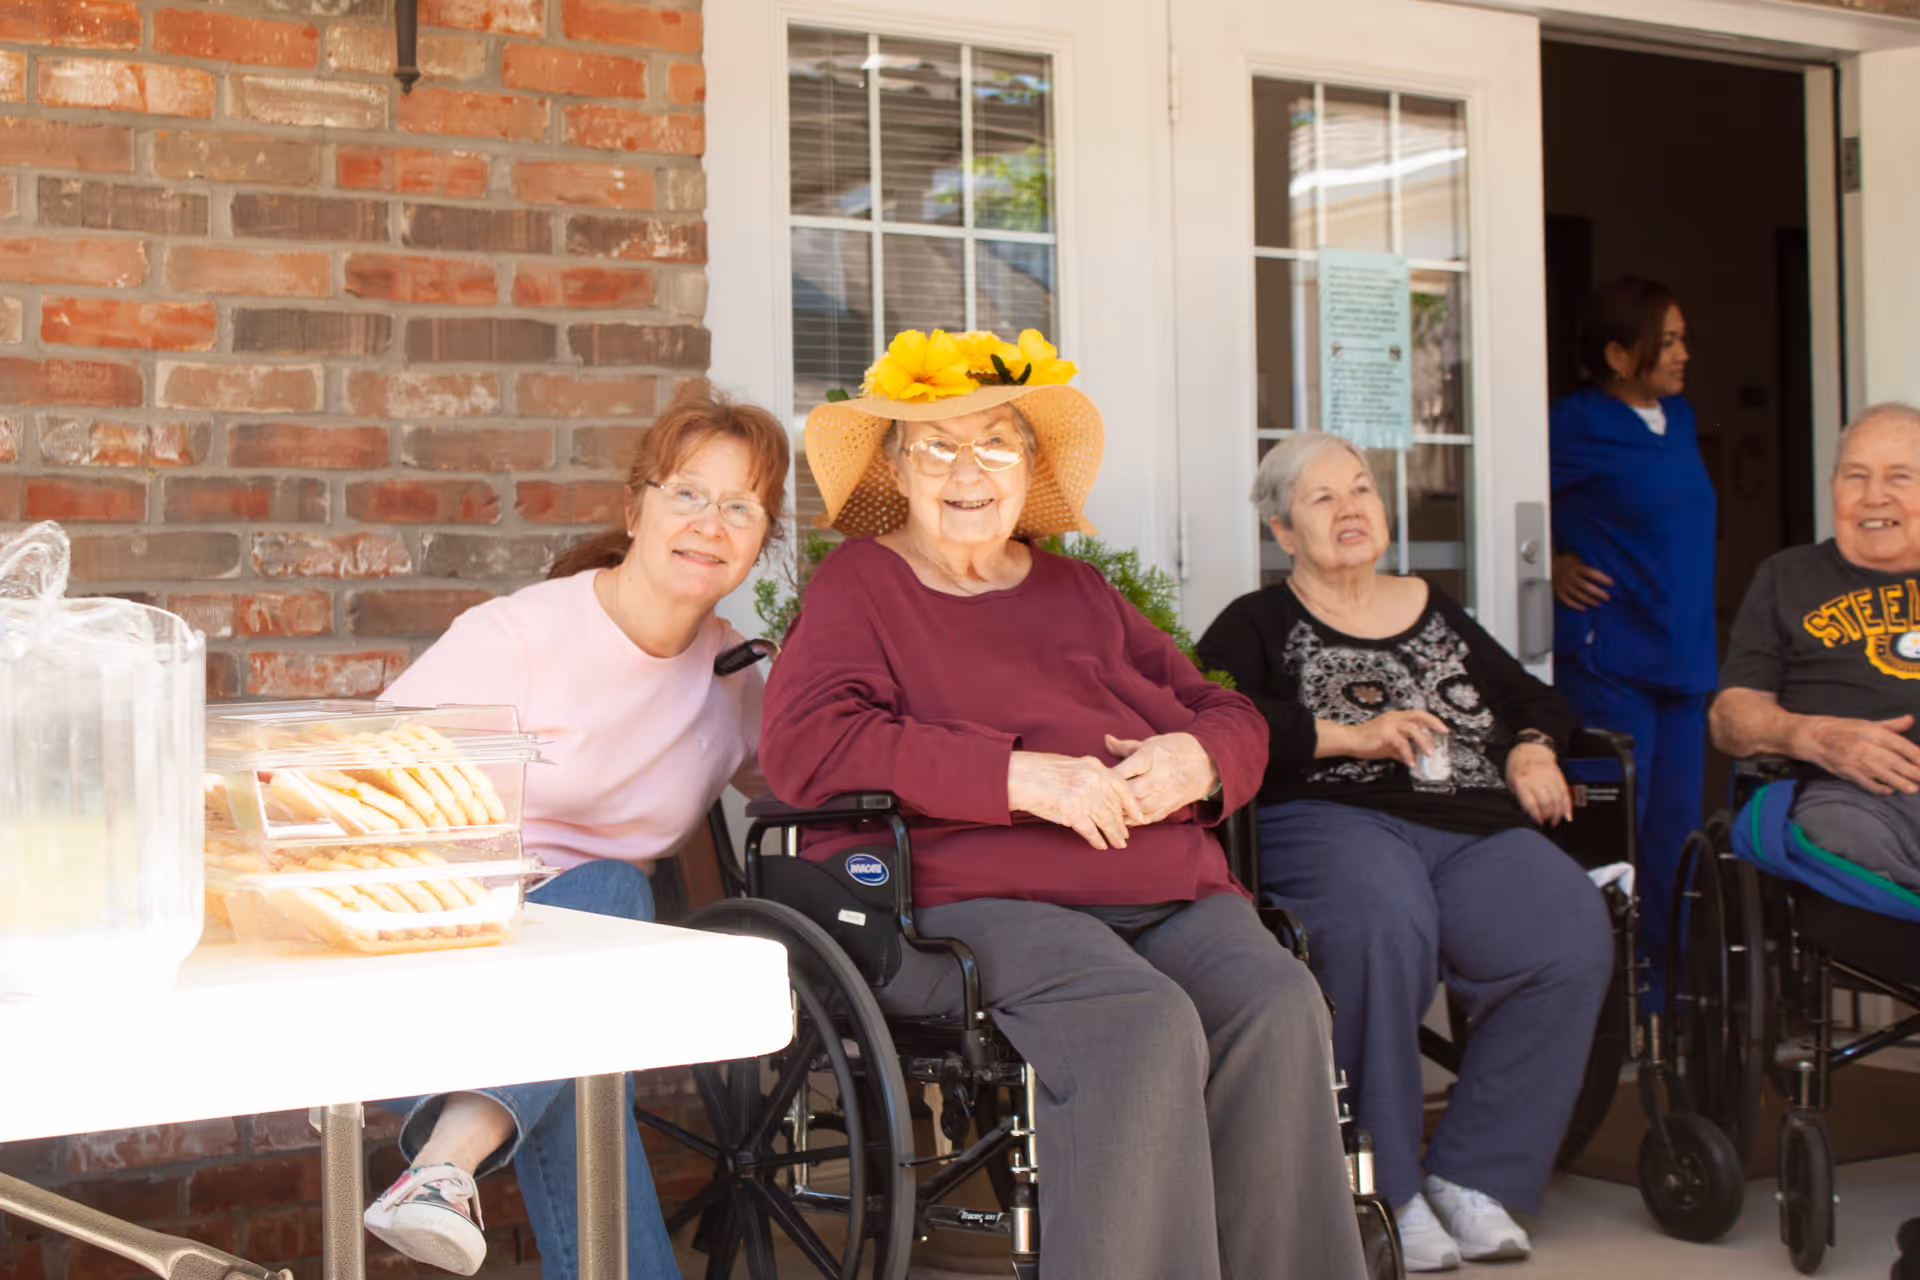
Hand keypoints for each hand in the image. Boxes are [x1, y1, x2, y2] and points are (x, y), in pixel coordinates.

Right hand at [1008, 751, 1144, 849]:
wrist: (1018, 776)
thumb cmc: (1041, 771)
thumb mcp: (1072, 765)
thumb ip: (1090, 775)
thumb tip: (1104, 791)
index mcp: (1094, 766)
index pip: (1122, 786)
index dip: (1132, 804)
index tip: (1139, 816)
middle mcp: (1092, 779)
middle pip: (1115, 806)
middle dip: (1122, 824)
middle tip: (1126, 836)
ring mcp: (1083, 795)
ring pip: (1107, 820)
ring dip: (1114, 835)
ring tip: (1118, 845)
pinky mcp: (1072, 811)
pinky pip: (1091, 830)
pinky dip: (1097, 840)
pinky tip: (1101, 846)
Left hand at [1105, 733, 1217, 824]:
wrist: (1208, 763)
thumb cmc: (1175, 749)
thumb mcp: (1152, 743)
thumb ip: (1126, 746)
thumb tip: (1106, 741)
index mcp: (1152, 757)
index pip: (1125, 769)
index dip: (1109, 776)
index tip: (1097, 778)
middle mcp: (1159, 777)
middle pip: (1130, 791)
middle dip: (1113, 796)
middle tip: (1098, 798)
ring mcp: (1166, 794)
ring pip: (1138, 808)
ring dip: (1122, 810)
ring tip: (1108, 810)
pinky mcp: (1170, 806)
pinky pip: (1149, 817)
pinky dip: (1134, 819)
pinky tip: (1123, 817)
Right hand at [1330, 708, 1451, 766]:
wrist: (1349, 740)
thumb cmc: (1366, 742)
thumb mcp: (1388, 745)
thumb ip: (1401, 749)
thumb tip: (1413, 757)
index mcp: (1395, 717)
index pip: (1417, 715)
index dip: (1431, 720)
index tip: (1442, 728)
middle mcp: (1394, 718)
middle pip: (1418, 715)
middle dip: (1433, 722)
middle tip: (1443, 732)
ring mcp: (1389, 724)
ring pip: (1412, 728)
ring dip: (1423, 741)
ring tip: (1429, 754)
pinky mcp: (1385, 734)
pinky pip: (1401, 743)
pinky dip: (1408, 754)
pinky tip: (1411, 763)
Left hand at [1506, 743, 1571, 825]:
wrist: (1531, 747)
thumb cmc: (1518, 764)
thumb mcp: (1511, 781)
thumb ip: (1518, 797)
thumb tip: (1527, 813)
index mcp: (1522, 782)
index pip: (1531, 803)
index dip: (1536, 815)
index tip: (1537, 822)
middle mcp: (1537, 780)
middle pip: (1547, 803)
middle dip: (1548, 816)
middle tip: (1547, 824)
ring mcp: (1550, 779)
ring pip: (1558, 800)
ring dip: (1558, 814)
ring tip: (1555, 821)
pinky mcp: (1559, 778)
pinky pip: (1565, 794)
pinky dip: (1567, 806)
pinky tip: (1567, 815)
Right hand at [1552, 552, 1613, 610]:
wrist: (1548, 564)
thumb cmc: (1565, 560)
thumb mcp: (1575, 557)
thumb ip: (1585, 562)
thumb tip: (1602, 564)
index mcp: (1575, 567)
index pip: (1591, 573)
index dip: (1601, 578)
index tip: (1611, 583)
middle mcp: (1570, 577)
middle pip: (1586, 586)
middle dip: (1597, 593)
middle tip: (1607, 597)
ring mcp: (1563, 585)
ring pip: (1578, 595)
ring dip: (1589, 600)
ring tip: (1598, 604)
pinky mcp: (1558, 592)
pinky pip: (1567, 600)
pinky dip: (1575, 605)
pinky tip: (1583, 608)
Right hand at [1794, 714, 1919, 795]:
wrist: (1814, 737)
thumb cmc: (1843, 730)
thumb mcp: (1867, 723)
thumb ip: (1891, 725)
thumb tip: (1910, 720)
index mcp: (1874, 732)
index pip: (1902, 745)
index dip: (1917, 756)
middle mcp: (1867, 746)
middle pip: (1896, 761)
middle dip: (1914, 772)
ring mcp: (1857, 760)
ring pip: (1884, 774)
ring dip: (1900, 783)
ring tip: (1913, 789)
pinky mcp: (1848, 772)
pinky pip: (1868, 783)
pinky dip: (1880, 788)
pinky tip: (1889, 791)